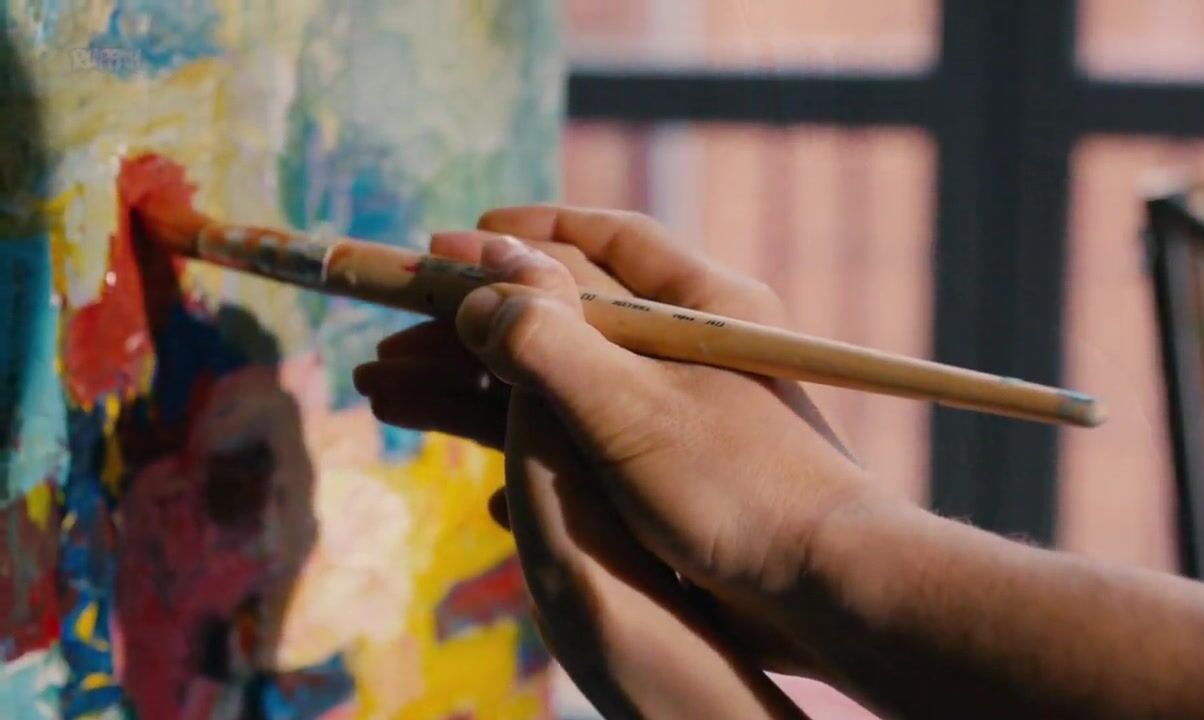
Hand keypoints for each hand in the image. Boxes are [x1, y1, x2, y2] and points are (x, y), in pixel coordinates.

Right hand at [355, 206, 902, 708]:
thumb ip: (547, 343)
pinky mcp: (659, 473)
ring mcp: (668, 413)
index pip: (599, 244)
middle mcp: (681, 350)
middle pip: (557, 316)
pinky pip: (572, 445)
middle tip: (390, 334)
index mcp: (696, 306)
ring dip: (472, 387)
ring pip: (553, 384)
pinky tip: (481, 486)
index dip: (519, 238)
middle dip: (470, 325)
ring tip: (385, 392)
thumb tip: (477, 285)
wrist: (818, 590)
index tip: (448, 242)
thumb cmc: (737, 486)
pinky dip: (521, 452)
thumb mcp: (630, 407)